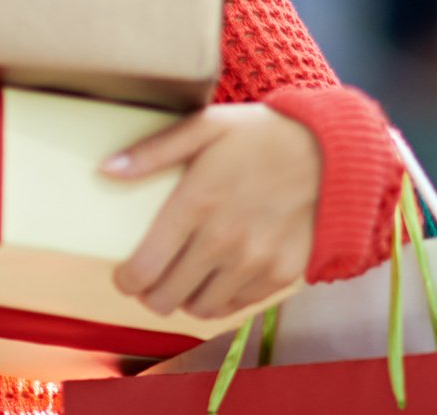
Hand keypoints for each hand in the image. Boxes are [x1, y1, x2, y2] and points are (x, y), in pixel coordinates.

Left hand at [104, 104, 320, 320]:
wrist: (331, 153)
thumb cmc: (260, 135)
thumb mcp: (205, 127)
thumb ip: (152, 152)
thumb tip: (105, 171)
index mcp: (196, 203)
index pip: (144, 267)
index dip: (125, 280)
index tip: (124, 274)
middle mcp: (223, 240)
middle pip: (166, 298)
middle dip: (149, 293)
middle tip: (149, 278)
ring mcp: (254, 262)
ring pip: (200, 309)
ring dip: (184, 300)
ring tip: (181, 280)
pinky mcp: (281, 275)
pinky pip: (237, 305)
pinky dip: (220, 299)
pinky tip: (216, 278)